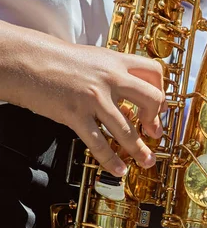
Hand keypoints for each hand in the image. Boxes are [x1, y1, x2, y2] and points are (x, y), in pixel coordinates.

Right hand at [0, 26, 164, 177]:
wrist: (24, 60)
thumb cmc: (55, 59)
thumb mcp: (93, 58)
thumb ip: (113, 73)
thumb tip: (129, 94)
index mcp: (116, 61)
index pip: (154, 73)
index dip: (162, 91)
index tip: (160, 106)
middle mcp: (110, 78)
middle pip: (151, 99)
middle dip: (156, 120)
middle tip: (155, 133)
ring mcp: (94, 97)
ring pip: (127, 128)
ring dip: (140, 149)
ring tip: (146, 161)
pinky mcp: (75, 114)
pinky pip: (98, 142)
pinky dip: (111, 160)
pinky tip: (118, 169)